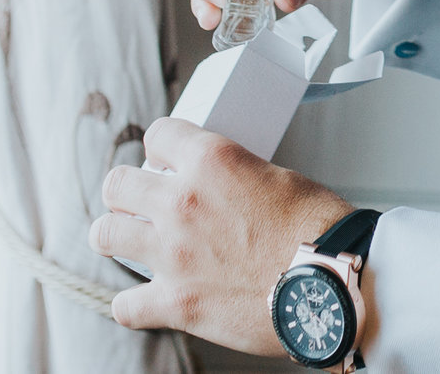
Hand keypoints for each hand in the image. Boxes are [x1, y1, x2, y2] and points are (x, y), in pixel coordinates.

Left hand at [91, 118, 353, 346]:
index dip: (161, 147)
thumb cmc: (320, 232)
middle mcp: (182, 202)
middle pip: (116, 183)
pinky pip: (125, 305)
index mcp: (212, 160)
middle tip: (136, 202)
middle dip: (125, 191)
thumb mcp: (279, 176)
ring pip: (105, 234)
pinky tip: (145, 300)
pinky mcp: (175, 302)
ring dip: (116, 236)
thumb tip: (222, 189)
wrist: (333, 283)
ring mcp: (173, 254)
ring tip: (127, 241)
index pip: (158, 134)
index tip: (162, 160)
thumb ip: (235, 177)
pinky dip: (133, 304)